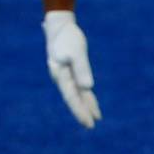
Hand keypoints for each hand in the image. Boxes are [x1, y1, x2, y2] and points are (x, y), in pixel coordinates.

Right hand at [43, 10, 100, 128]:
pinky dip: (87, 96)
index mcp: (61, 75)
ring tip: (94, 119)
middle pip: (74, 98)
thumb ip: (81, 69)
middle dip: (82, 112)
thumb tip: (87, 88)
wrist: (59, 27)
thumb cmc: (67, 38)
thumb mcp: (76, 52)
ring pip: (78, 94)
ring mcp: (67, 76)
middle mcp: (62, 78)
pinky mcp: (72, 71)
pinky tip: (92, 104)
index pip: (72, 97)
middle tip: (90, 126)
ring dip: (85, 106)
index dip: (80, 110)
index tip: (88, 122)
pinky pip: (80, 87)